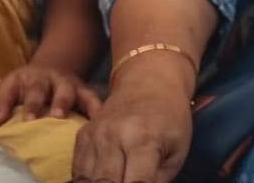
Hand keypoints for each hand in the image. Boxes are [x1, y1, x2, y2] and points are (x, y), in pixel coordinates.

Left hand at [0, 63, 101, 125]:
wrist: (53, 68)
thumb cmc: (27, 87)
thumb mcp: (9, 87)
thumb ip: (0, 102)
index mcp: (25, 77)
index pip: (16, 87)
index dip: (14, 102)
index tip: (23, 120)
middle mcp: (46, 78)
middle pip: (40, 87)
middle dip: (38, 102)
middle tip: (42, 119)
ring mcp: (66, 83)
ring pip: (66, 90)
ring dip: (64, 102)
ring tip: (62, 118)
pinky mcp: (83, 91)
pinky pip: (91, 98)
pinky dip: (96, 108)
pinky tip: (99, 120)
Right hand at [71, 70, 192, 182]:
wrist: (149, 81)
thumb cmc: (170, 118)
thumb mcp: (176, 152)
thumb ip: (158, 181)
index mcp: (143, 140)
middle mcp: (113, 136)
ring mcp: (95, 134)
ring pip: (86, 180)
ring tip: (115, 180)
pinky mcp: (83, 134)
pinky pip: (77, 169)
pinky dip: (86, 181)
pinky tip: (100, 179)